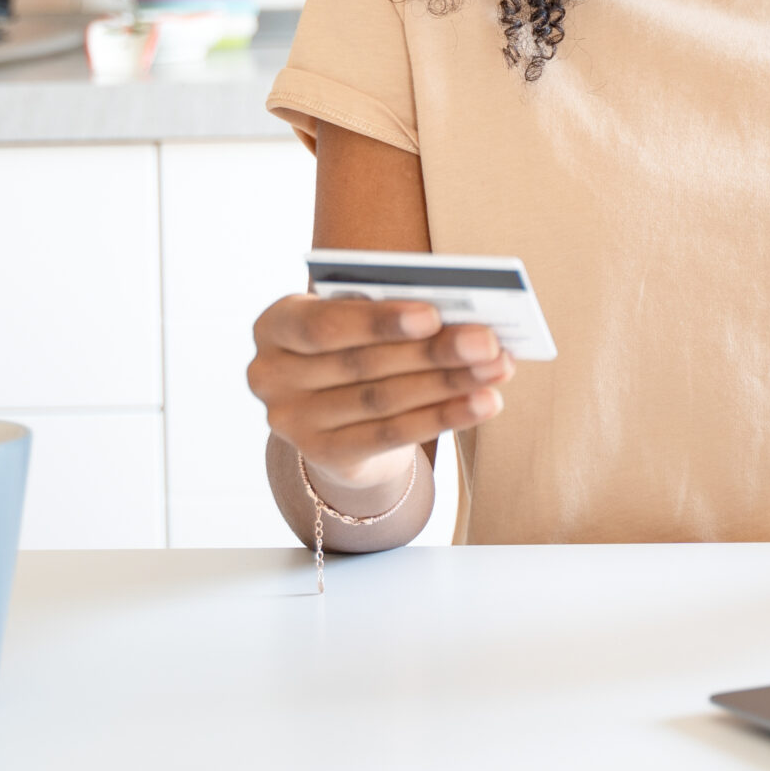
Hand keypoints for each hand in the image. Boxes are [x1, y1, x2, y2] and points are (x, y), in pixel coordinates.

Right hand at [248, 296, 512, 489]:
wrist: (335, 411)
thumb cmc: (353, 344)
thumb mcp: (355, 322)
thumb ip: (390, 314)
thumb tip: (460, 318)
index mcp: (275, 325)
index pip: (323, 324)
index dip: (379, 322)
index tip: (433, 315)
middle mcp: (271, 376)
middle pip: (363, 364)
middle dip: (433, 351)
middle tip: (487, 341)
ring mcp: (293, 422)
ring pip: (384, 401)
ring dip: (449, 384)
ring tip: (498, 368)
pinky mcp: (324, 455)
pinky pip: (392, 436)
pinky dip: (444, 416)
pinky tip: (484, 403)